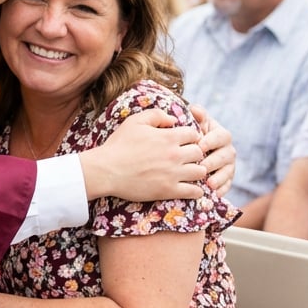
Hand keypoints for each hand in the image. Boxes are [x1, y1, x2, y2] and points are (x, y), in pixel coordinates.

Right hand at [80, 107, 206, 201]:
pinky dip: (196, 191)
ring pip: (201, 172)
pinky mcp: (169, 190)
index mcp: (168, 137)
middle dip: (195, 153)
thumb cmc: (118, 145)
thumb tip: (173, 120)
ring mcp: (173, 174)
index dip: (191, 136)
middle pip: (200, 152)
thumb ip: (156, 115)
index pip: (194, 134)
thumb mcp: (134, 121)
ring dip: (197, 171)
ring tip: (189, 172)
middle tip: (187, 157)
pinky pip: (194, 192)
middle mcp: (175, 155)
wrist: (106, 170)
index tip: (185, 141)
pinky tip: (190, 188)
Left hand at [190, 105, 235, 194]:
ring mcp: (229, 166)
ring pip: (228, 172)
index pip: (221, 136)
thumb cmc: (192, 136)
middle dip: (214, 161)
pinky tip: (213, 194)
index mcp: (220, 135)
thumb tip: (195, 109)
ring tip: (209, 183)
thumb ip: (197, 118)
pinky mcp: (227, 180)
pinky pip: (227, 185)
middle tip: (202, 166)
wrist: (192, 154)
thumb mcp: (194, 125)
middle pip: (225, 155)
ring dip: (219, 178)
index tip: (199, 145)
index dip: (211, 140)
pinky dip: (221, 190)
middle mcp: (227, 150)